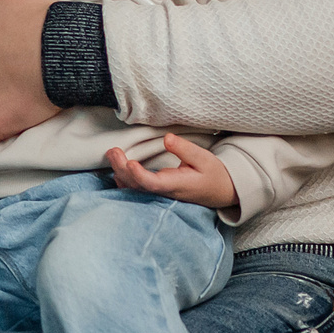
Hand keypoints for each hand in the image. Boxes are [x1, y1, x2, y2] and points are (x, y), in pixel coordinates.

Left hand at [106, 133, 237, 211]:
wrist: (221, 191)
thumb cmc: (213, 174)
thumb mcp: (204, 158)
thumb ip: (185, 149)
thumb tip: (166, 138)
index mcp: (177, 184)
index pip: (154, 184)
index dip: (139, 175)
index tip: (129, 163)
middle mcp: (165, 192)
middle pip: (138, 185)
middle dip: (122, 169)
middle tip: (113, 151)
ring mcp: (160, 194)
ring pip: (135, 188)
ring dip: (120, 172)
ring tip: (112, 154)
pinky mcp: (158, 192)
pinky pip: (137, 190)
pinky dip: (125, 180)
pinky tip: (117, 169)